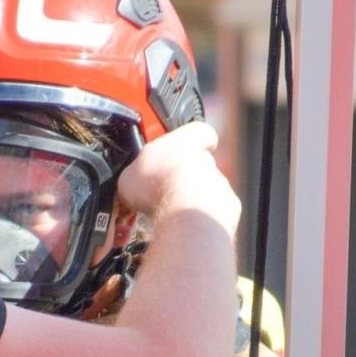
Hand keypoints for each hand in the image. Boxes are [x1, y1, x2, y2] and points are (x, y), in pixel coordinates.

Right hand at [116, 122, 239, 229]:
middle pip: (200, 164)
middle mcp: (207, 160)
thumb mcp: (128, 177)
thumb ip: (134, 177)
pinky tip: (184, 226)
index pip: (199, 130)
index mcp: (184, 143)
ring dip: (193, 200)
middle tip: (165, 192)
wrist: (185, 214)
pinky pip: (213, 213)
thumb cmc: (158, 186)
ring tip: (171, 214)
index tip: (189, 146)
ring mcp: (220, 184)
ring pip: (208, 190)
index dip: (194, 138)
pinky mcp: (227, 209)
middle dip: (185, 177)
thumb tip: (130, 188)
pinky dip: (201, 219)